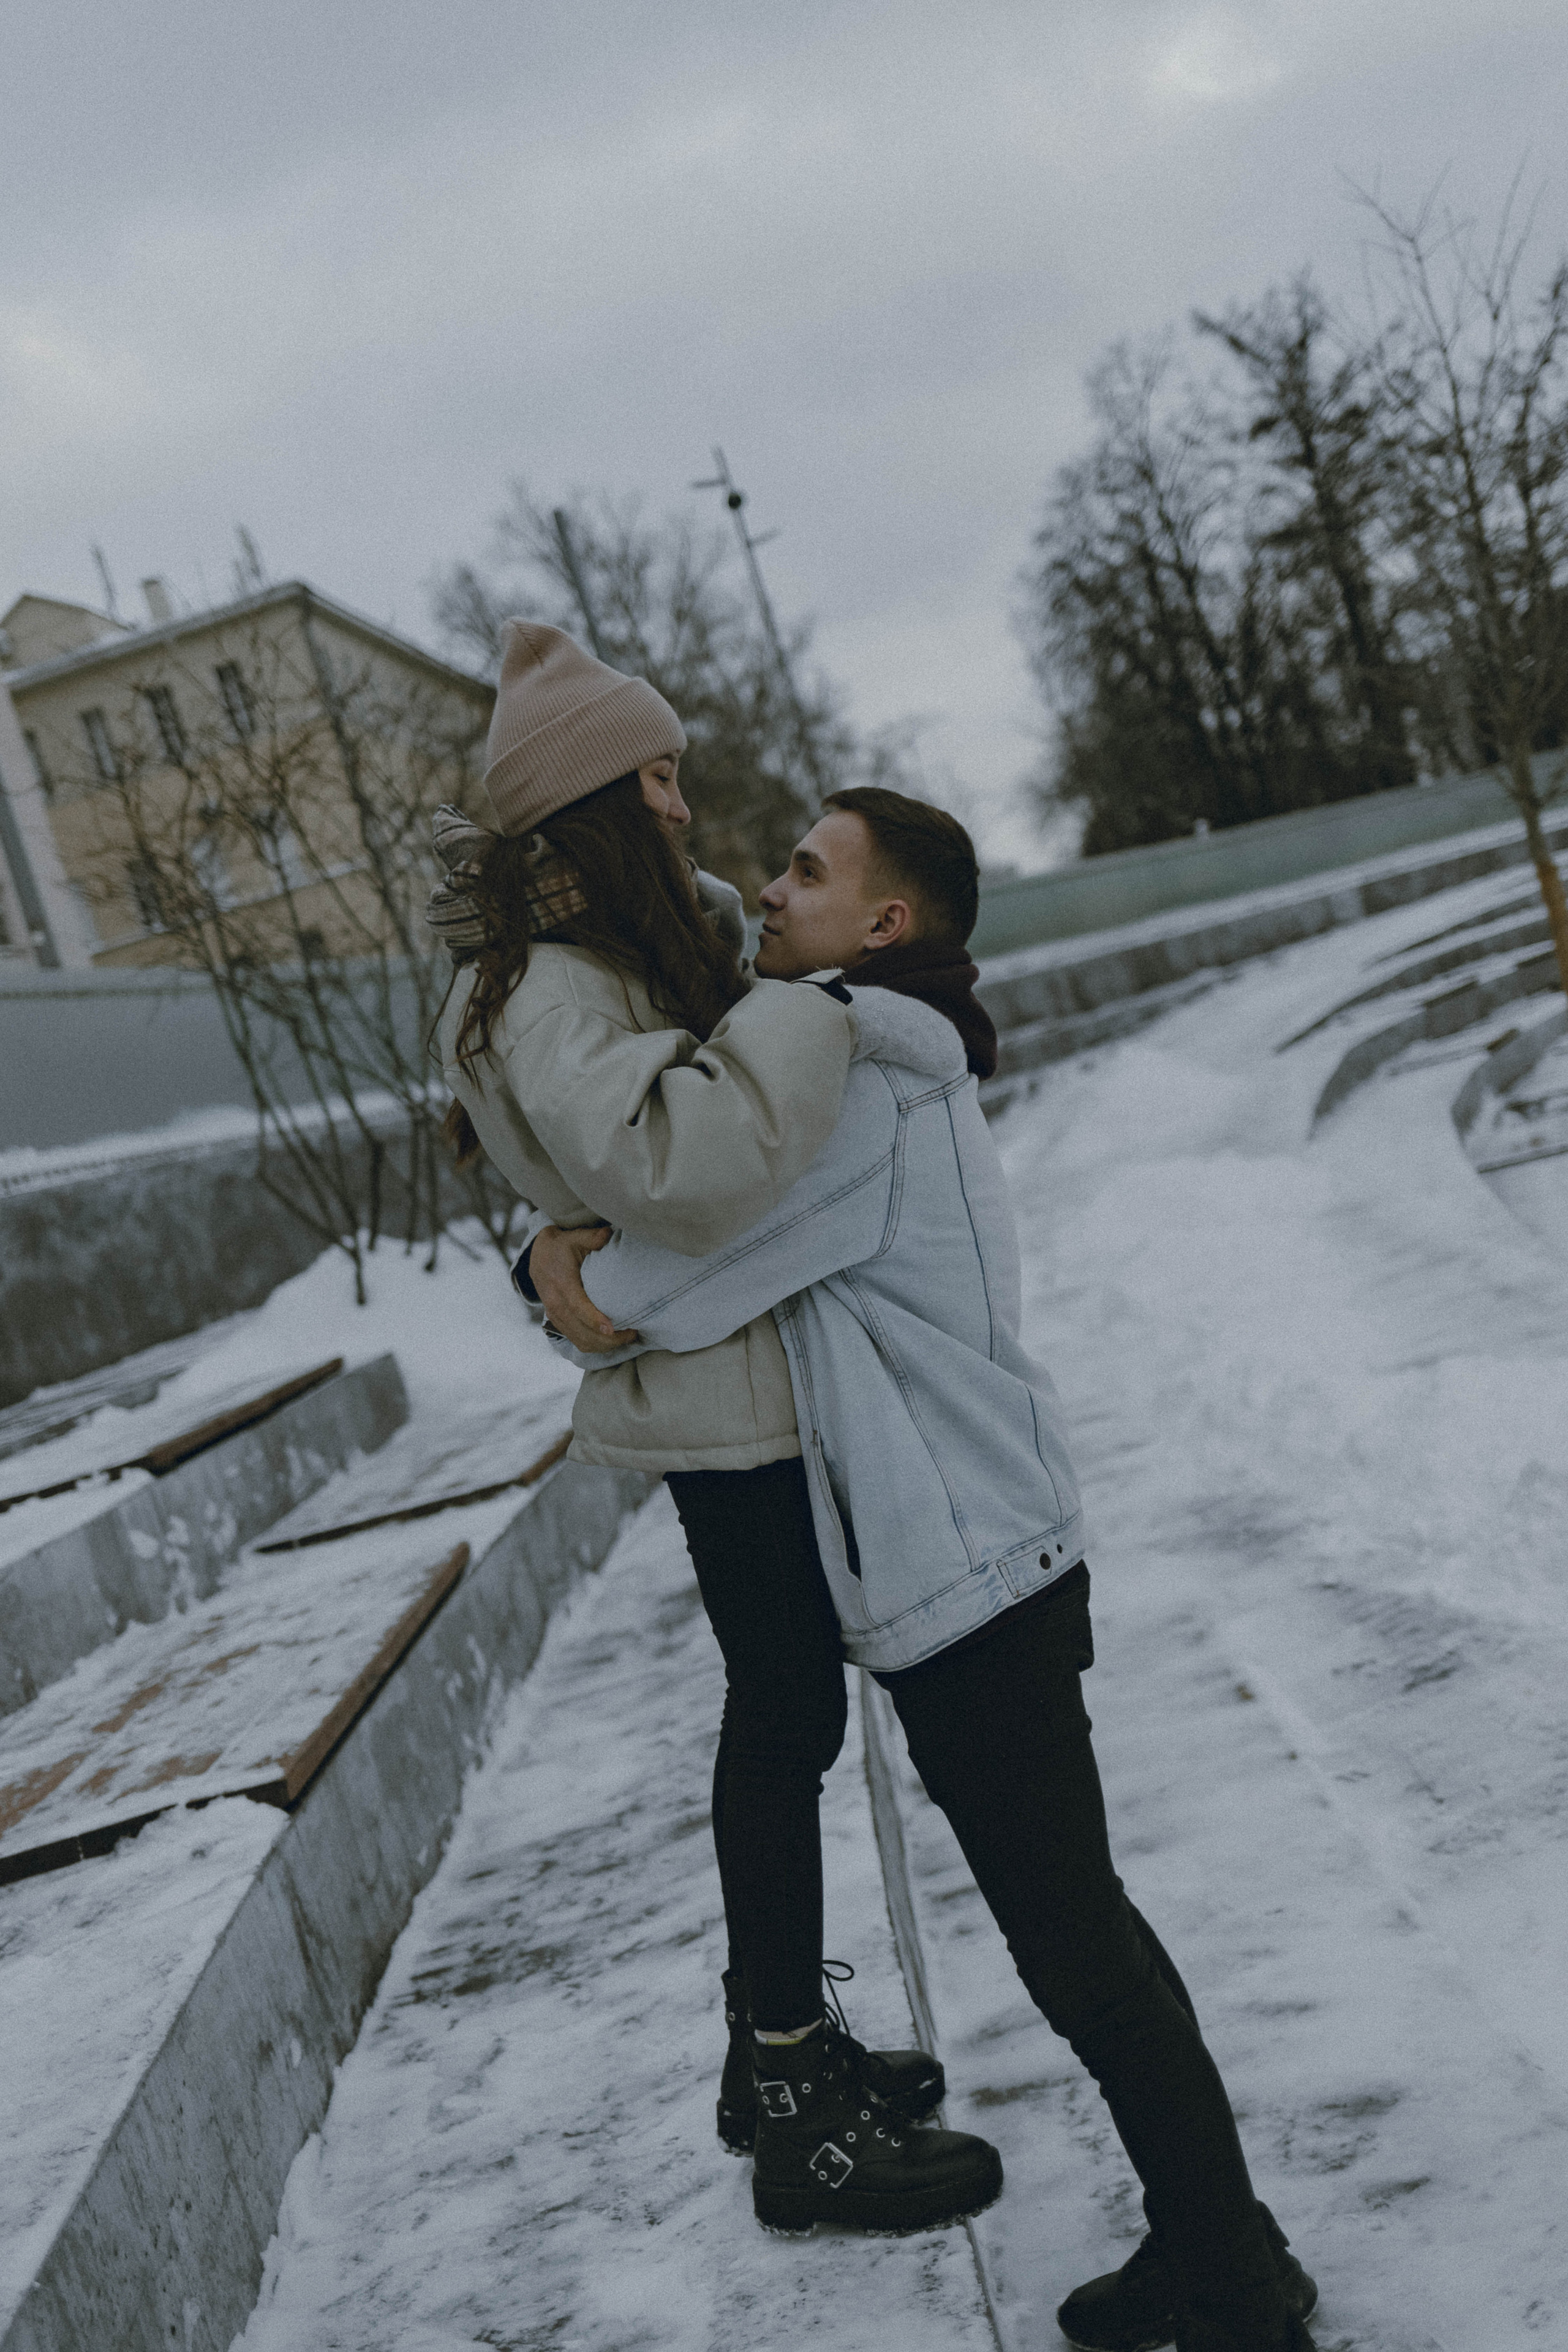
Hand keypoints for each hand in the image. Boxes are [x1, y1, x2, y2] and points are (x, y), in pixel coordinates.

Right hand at [530, 1225, 639, 1353]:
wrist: (537, 1255)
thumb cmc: (560, 1246)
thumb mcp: (573, 1237)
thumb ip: (591, 1237)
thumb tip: (607, 1234)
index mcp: (561, 1284)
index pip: (577, 1306)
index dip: (593, 1320)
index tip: (611, 1328)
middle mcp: (555, 1303)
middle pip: (580, 1331)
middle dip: (607, 1339)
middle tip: (632, 1333)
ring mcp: (555, 1315)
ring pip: (579, 1341)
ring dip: (603, 1346)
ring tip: (626, 1338)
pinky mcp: (557, 1321)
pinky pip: (576, 1341)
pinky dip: (595, 1345)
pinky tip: (612, 1341)